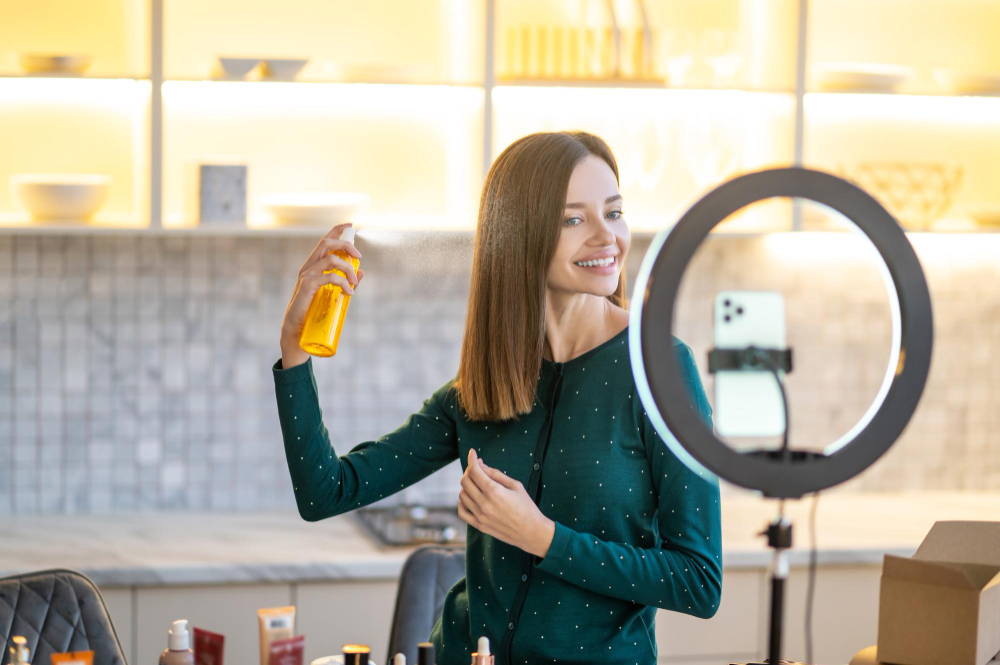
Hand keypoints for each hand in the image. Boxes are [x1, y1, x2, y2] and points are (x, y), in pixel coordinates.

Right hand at [279, 223, 363, 363]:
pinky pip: (330, 277)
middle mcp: (307, 267)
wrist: (297, 332)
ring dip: (348, 269)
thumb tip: (362, 271)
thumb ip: (346, 282)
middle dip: (346, 245)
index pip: (323, 242)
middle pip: (326, 244)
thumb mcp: (333, 294)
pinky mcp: (307, 286)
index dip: (336, 230)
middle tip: (359, 256)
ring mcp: (306, 276)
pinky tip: (349, 293)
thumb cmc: (313, 314)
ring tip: (355, 283)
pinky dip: (343, 282)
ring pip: (331, 260)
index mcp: (313, 267)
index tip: (350, 225)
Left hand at [457, 448, 554, 558]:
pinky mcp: (479, 525)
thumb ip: (496, 474)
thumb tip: (481, 466)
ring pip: (462, 494)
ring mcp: (480, 516)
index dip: (471, 459)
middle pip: (465, 481)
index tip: (472, 452)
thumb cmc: (526, 507)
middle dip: (469, 470)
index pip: (475, 471)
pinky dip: (463, 502)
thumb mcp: (515, 485)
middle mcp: (484, 503)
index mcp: (494, 491)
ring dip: (467, 485)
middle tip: (478, 468)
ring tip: (478, 483)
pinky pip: (462, 511)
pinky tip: (471, 497)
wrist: (531, 532)